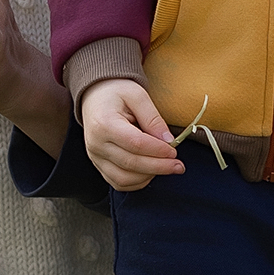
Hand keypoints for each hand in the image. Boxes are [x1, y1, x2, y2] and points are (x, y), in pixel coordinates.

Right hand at [81, 77, 183, 192]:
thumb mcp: (137, 95)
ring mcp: (95, 156)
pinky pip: (118, 182)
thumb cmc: (117, 92)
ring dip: (148, 176)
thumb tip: (168, 141)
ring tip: (166, 167)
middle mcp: (96, 144)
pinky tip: (151, 172)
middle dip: (159, 167)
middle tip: (178, 166)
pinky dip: (137, 182)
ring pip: (123, 179)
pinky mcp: (98, 164)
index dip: (157, 150)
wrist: (95, 96)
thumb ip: (153, 118)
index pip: (135, 144)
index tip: (174, 150)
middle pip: (131, 164)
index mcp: (104, 123)